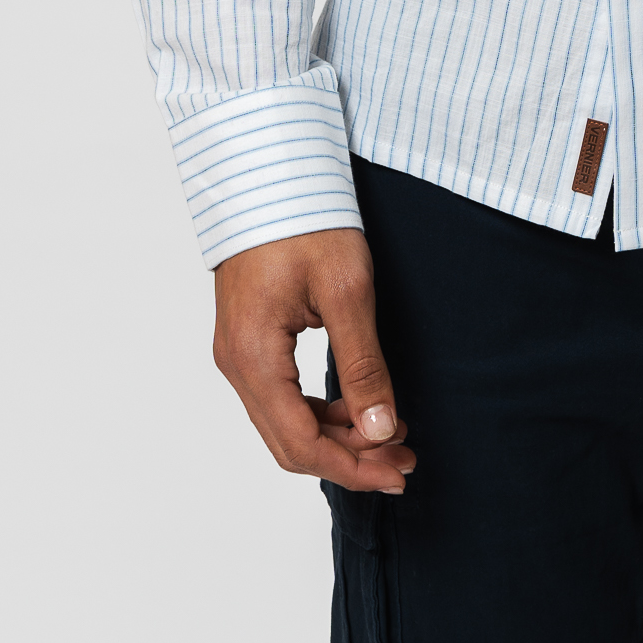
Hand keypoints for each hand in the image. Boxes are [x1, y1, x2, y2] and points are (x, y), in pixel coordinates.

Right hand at [212, 229, 415, 492]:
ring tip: (393, 435)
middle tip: (405, 460)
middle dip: (349, 459)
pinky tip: (359, 406)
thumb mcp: (347, 291)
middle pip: (290, 442)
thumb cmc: (305, 219)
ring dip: (338, 436)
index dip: (352, 467)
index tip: (399, 471)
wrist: (269, 171)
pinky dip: (321, 410)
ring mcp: (239, 352)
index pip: (300, 443)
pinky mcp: (250, 339)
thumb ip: (363, 365)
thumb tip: (381, 430)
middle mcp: (237, 364)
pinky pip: (282, 395)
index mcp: (254, 357)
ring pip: (286, 422)